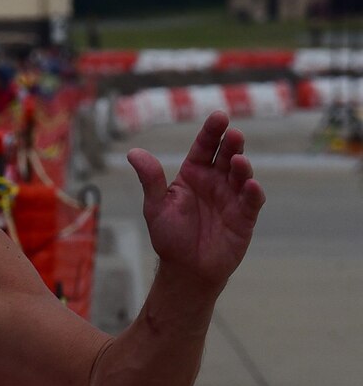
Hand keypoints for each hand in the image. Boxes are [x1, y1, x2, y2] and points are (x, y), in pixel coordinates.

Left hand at [127, 111, 263, 290]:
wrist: (186, 269)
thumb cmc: (170, 236)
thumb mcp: (156, 206)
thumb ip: (150, 179)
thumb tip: (133, 152)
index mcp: (193, 175)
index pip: (204, 148)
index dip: (212, 132)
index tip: (219, 116)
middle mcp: (215, 181)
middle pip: (226, 156)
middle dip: (231, 143)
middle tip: (233, 133)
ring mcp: (232, 197)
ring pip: (241, 174)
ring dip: (242, 166)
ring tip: (239, 160)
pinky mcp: (245, 216)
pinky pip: (251, 200)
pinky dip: (252, 192)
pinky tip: (249, 185)